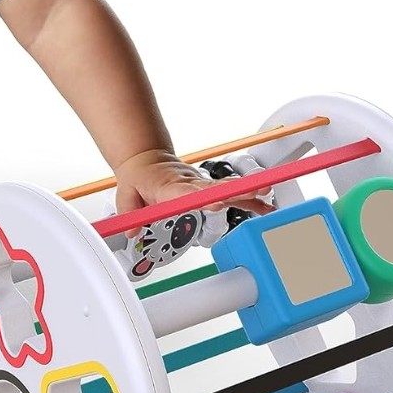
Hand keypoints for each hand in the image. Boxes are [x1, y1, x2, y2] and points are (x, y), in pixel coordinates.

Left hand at [113, 149, 274, 236]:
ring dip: (247, 193)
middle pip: (214, 189)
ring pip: (226, 189)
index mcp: (169, 187)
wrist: (146, 161)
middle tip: (256, 190)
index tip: (215, 202)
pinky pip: (231, 195)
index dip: (202, 197)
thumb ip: (128, 213)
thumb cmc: (139, 178)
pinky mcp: (209, 189)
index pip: (187, 193)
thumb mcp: (125, 194)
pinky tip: (267, 205)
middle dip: (235, 191)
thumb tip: (131, 230)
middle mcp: (190, 185)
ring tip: (267, 195)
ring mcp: (201, 186)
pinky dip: (249, 200)